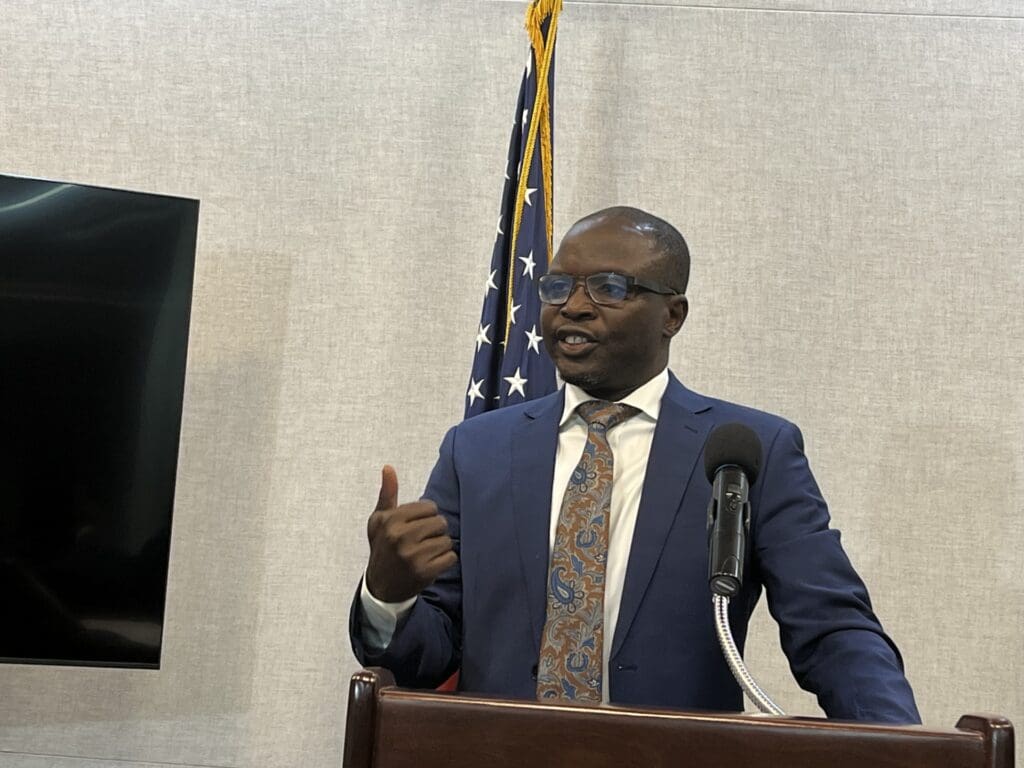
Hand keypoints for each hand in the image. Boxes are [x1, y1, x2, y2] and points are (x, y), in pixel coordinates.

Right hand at [364, 465, 456, 602]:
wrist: (381, 586)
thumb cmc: (383, 547)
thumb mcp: (379, 520)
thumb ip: (387, 493)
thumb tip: (388, 467)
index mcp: (390, 520)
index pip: (430, 507)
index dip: (427, 516)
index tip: (417, 527)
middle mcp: (400, 536)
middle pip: (440, 522)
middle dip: (435, 531)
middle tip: (422, 542)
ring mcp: (412, 555)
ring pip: (447, 540)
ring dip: (441, 547)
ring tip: (426, 553)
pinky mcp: (424, 572)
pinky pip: (451, 557)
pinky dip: (445, 560)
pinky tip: (431, 564)